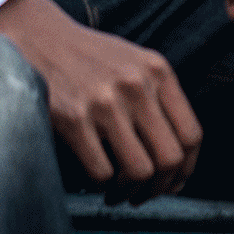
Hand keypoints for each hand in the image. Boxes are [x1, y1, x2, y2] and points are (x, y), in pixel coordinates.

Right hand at [0, 0, 201, 201]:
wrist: (41, 39)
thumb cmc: (93, 60)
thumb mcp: (136, 64)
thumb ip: (160, 100)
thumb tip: (180, 160)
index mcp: (157, 71)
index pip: (191, 135)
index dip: (186, 169)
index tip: (173, 183)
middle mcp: (136, 85)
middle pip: (170, 158)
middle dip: (160, 188)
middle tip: (144, 194)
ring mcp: (105, 102)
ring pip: (139, 171)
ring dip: (130, 193)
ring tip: (119, 192)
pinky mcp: (74, 119)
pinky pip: (102, 173)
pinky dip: (102, 186)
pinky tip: (96, 179)